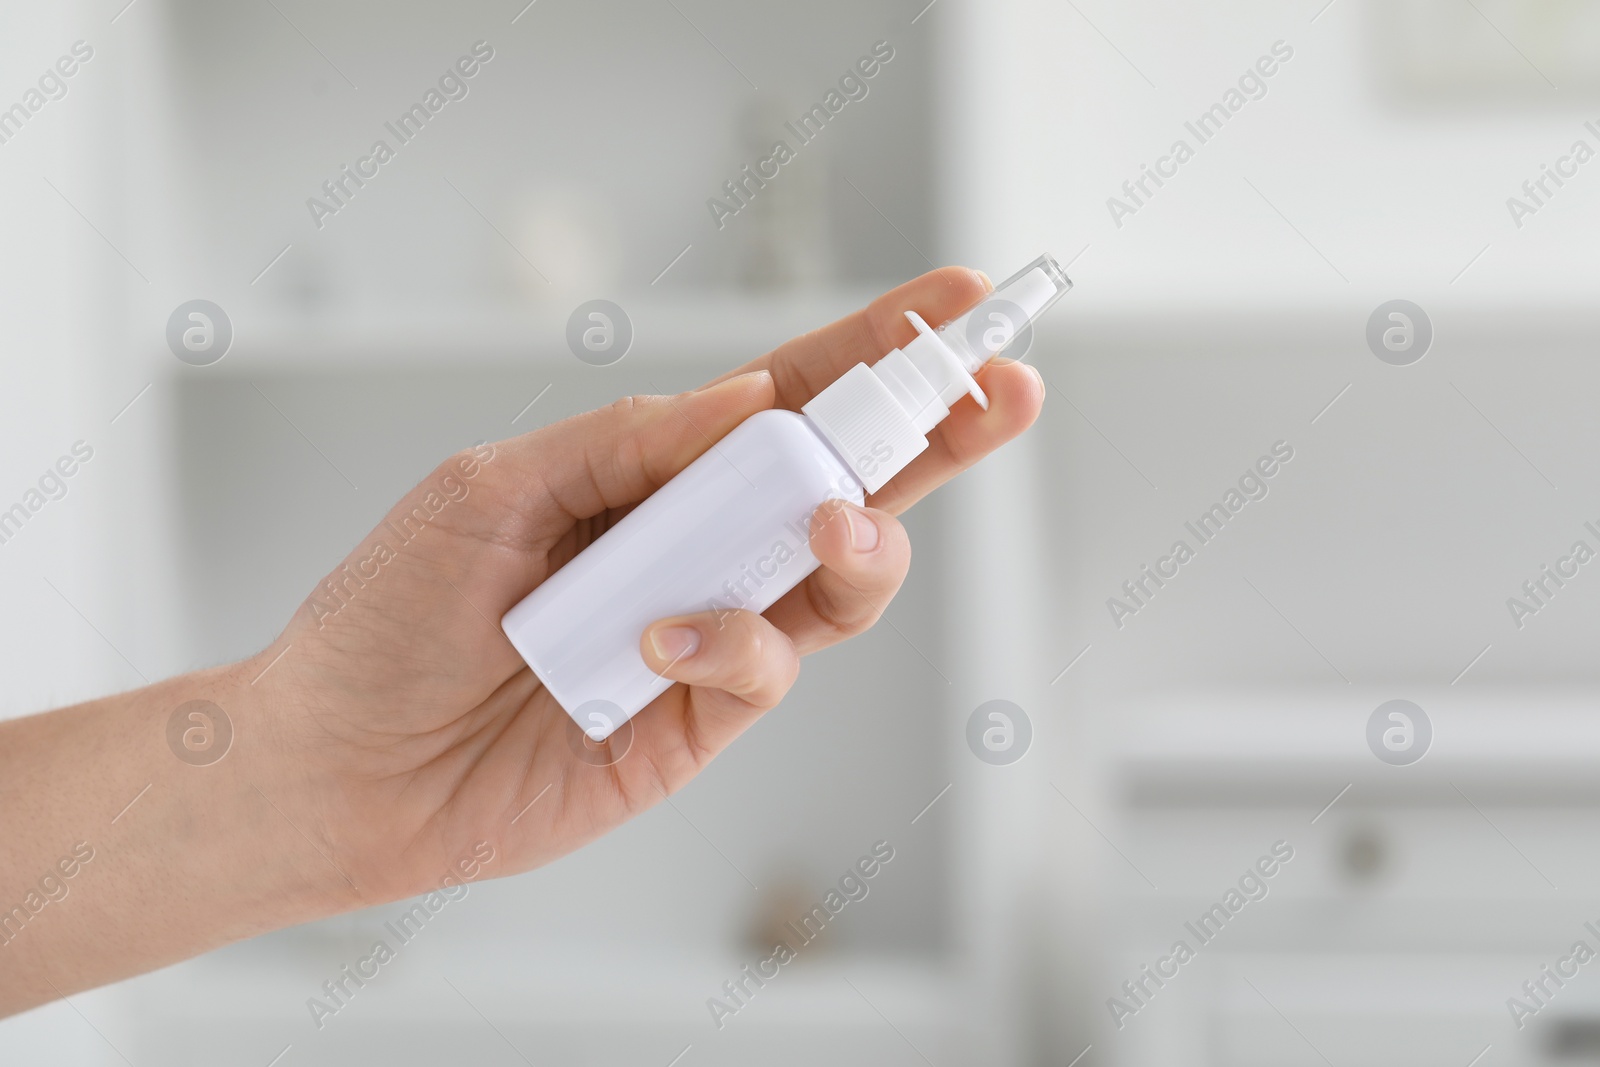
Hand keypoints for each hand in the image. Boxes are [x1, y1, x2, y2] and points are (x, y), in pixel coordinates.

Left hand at [247, 267, 1044, 905]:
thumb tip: (749, 399)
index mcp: (652, 477)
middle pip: (846, 484)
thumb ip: (626, 440)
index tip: (957, 307)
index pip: (785, 404)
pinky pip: (763, 668)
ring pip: (837, 581)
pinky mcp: (699, 724)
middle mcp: (697, 550)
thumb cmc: (390, 619)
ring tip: (828, 514)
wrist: (336, 765)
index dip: (873, 358)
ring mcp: (709, 637)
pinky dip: (731, 641)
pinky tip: (660, 638)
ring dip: (857, 538)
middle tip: (999, 392)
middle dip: (932, 437)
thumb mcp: (492, 489)